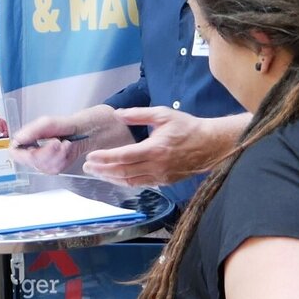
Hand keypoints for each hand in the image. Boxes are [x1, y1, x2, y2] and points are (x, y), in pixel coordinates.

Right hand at [10, 115, 86, 172]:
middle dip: (47, 152)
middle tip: (56, 141)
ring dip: (57, 155)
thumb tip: (18, 139)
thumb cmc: (63, 125)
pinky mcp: (53, 168)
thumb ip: (32, 130)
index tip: (36, 146)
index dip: (24, 153)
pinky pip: (55, 169)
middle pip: (31, 161)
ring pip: (44, 166)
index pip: (15, 153)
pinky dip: (63, 158)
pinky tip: (66, 150)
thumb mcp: (47, 123)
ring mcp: (42, 163)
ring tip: (64, 143)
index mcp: (25, 142)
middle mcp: (31, 154)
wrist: (81, 131)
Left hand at [81, 107, 241, 186]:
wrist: (211, 145)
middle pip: (123, 172)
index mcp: (155, 149)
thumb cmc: (187, 127)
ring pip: (130, 181)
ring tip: (97, 173)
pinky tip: (115, 177)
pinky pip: (140, 184)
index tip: (91, 156)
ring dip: (111, 178)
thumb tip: (118, 114)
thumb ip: (138, 114)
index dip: (105, 158)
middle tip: (87, 167)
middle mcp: (156, 166)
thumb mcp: (163, 114)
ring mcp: (161, 176)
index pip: (123, 156)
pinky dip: (125, 181)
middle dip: (102, 170)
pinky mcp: (165, 182)